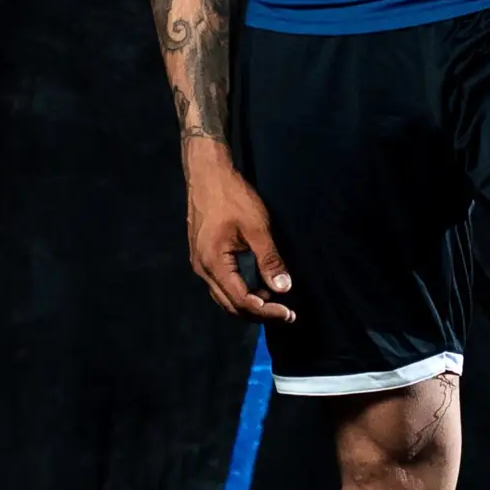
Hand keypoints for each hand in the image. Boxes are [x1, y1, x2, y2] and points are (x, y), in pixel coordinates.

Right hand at [185, 150, 295, 321]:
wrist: (207, 174)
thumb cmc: (232, 197)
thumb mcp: (257, 228)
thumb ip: (270, 260)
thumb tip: (284, 289)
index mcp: (214, 264)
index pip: (242, 301)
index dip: (267, 311)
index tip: (289, 314)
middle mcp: (202, 269)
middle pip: (231, 305)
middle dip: (259, 313)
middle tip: (287, 314)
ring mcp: (200, 264)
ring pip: (224, 297)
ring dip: (250, 304)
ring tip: (276, 303)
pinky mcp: (203, 256)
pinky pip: (221, 285)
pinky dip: (240, 291)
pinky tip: (259, 287)